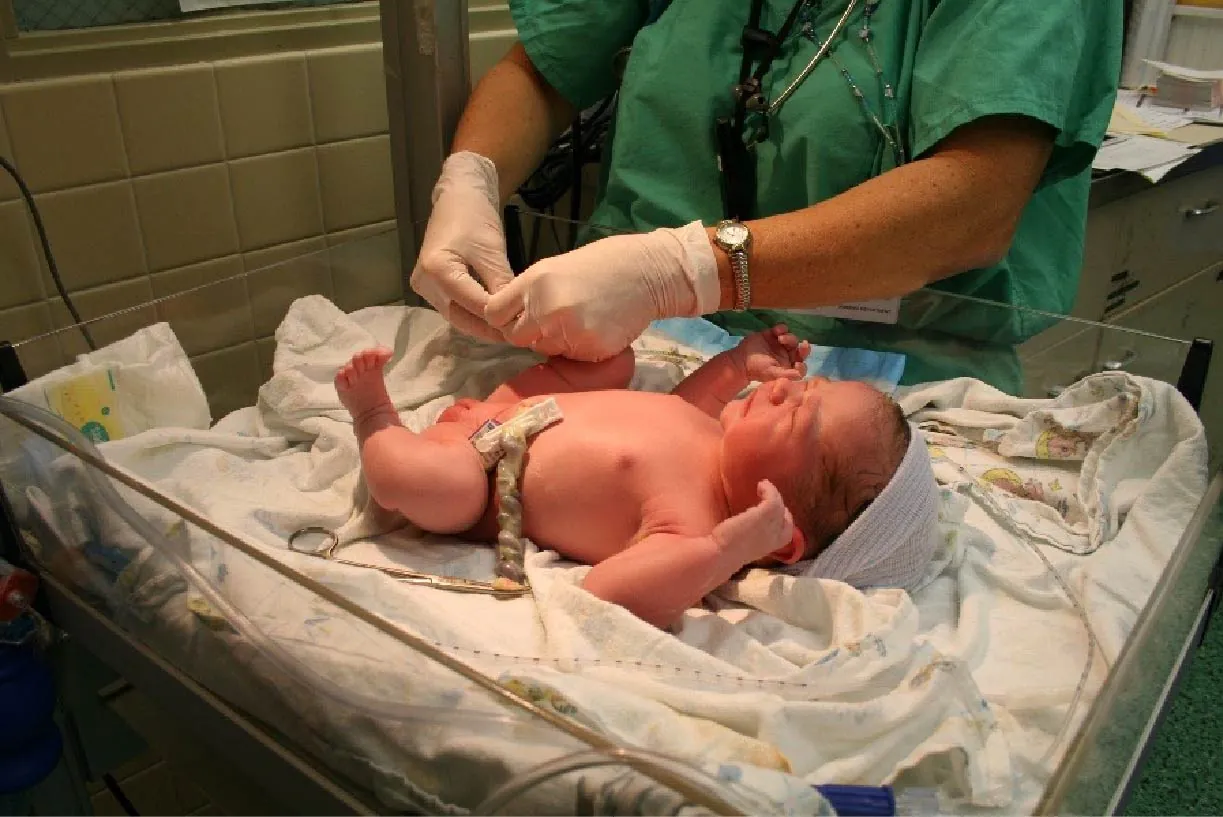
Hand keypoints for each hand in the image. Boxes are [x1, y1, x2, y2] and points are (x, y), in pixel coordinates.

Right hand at [408, 152, 512, 342]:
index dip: (496, 319)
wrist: (459, 197)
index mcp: (436, 270)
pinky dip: (475, 314)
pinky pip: (456, 307)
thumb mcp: (493, 252)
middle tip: (517, 337)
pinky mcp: (433, 287)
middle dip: (488, 328)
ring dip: (482, 324)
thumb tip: (517, 316)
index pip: (471, 305)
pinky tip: (495, 319)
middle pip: (460, 316)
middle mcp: (424, 284)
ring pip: (458, 315)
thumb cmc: (475, 217)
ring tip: (509, 331)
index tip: (521, 329)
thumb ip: (502, 286)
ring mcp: (426, 287)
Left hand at [484, 222, 720, 360]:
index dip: (505, 318)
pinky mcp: (588, 348)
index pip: (494, 314)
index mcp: (534, 282)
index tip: (519, 317)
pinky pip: (571, 358)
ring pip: (544, 349)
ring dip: (556, 342)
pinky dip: (579, 349)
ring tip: (580, 321)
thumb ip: (529, 293)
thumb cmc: (603, 266)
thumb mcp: (555, 269)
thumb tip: (510, 319)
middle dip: (530, 333)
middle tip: (554, 321)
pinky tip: (595, 330)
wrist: (648, 272)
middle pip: (515, 337)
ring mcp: (567, 331)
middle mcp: (545, 308)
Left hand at [711, 480, 794, 562]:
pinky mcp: (764, 515)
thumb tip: (748, 528)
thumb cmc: (725, 552)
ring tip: (762, 486)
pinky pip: (774, 499)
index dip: (782, 520)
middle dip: (781, 506)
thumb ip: (752, 538)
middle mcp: (775, 538)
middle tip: (768, 496)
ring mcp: (771, 527)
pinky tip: (760, 485)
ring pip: (780, 506)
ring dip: (773, 493)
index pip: (787, 534)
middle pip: (788, 520)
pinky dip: (769, 489)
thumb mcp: (745, 546)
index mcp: (771, 547)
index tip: (772, 511)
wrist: (719, 555)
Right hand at [734, 324, 809, 381]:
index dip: (802, 365)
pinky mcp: (773, 334)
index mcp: (789, 366)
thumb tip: (800, 375)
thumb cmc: (757, 369)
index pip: (801, 365)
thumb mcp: (772, 374)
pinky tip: (776, 331)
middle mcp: (787, 355)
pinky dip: (782, 329)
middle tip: (803, 344)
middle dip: (803, 348)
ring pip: (792, 338)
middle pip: (800, 350)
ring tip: (780, 339)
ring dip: (789, 338)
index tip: (798, 364)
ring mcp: (781, 344)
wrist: (741, 360)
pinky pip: (782, 329)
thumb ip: (787, 374)